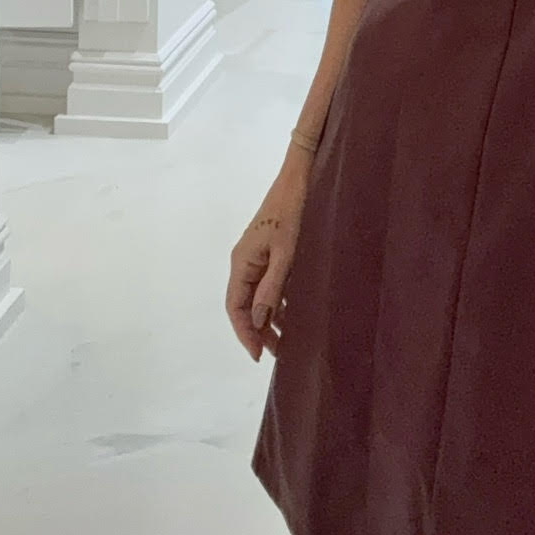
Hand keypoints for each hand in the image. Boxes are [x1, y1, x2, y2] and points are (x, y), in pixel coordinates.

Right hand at [226, 154, 312, 362]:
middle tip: (276, 354)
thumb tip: (258, 321)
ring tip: (288, 340)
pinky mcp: (272, 251)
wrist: (299, 178)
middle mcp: (245, 262)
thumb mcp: (285, 253)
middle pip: (245, 304)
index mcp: (242, 263)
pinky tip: (295, 313)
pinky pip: (271, 283)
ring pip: (259, 296)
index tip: (258, 355)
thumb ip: (272, 287)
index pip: (235, 307)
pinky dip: (280, 301)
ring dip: (271, 318)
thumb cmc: (292, 213)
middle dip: (258, 330)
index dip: (245, 333)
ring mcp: (258, 256)